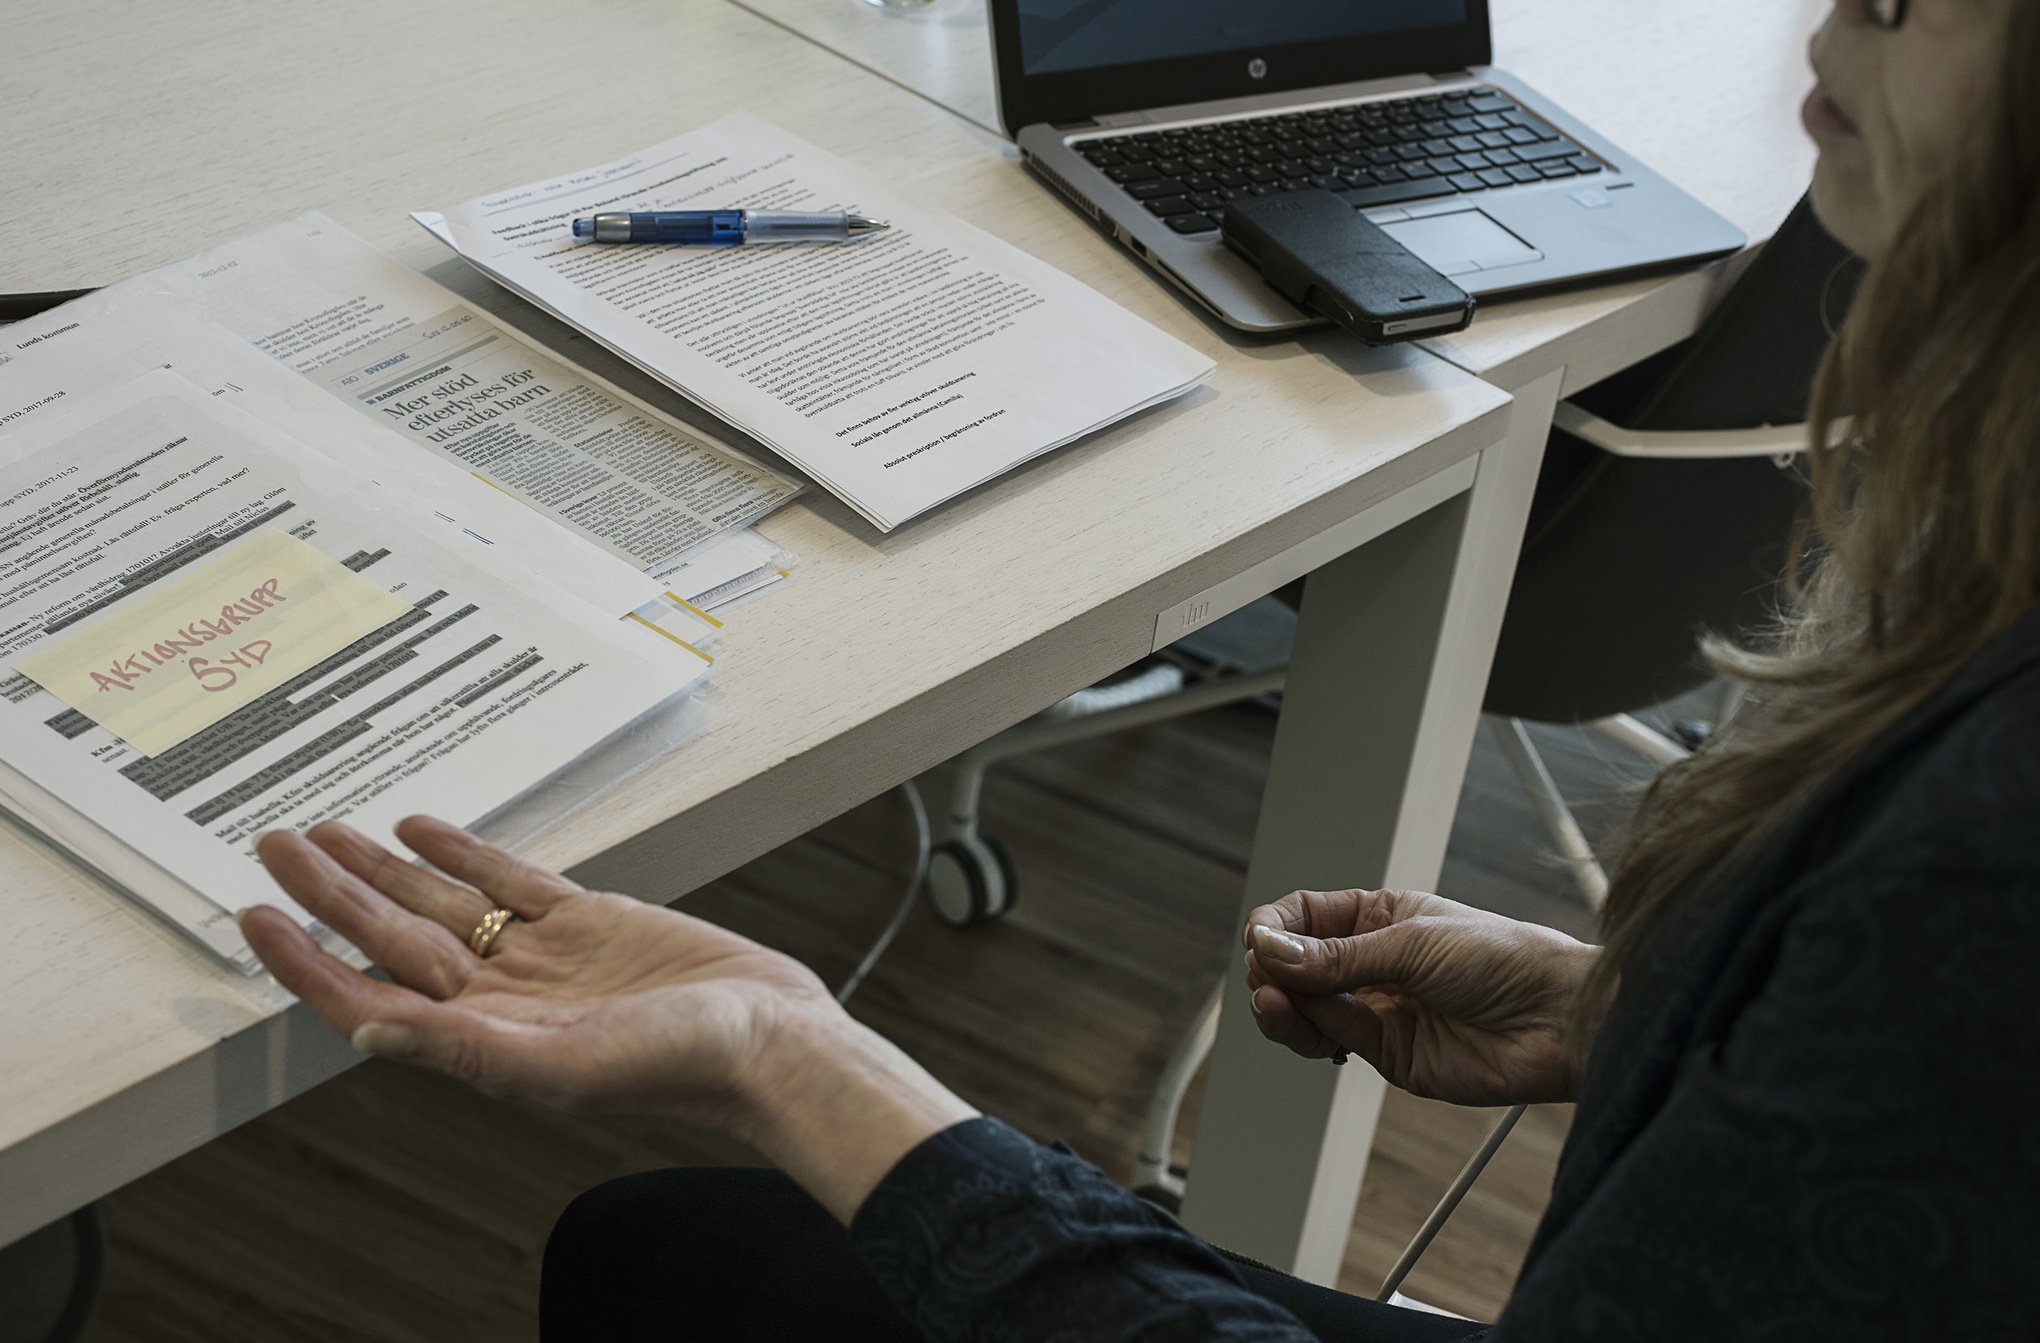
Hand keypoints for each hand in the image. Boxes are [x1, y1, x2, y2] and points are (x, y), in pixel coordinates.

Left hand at [241, 817, 975, 1220]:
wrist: (773, 1040)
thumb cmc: (684, 1069)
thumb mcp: (566, 1068)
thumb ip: (464, 1051)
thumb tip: (367, 1030)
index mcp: (484, 1040)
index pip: (369, 995)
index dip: (306, 959)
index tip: (254, 917)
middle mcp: (501, 997)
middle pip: (392, 935)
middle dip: (329, 892)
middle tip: (275, 844)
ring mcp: (543, 956)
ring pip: (441, 902)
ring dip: (382, 868)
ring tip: (329, 832)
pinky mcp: (589, 921)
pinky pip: (509, 879)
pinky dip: (464, 851)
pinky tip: (424, 829)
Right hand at [1242, 888, 1596, 1105]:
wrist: (1557, 1021)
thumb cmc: (1506, 960)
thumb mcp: (1412, 943)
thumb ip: (1337, 957)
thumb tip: (1270, 950)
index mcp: (1382, 917)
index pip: (1307, 916)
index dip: (1276, 927)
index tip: (1259, 939)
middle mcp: (1374, 963)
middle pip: (1297, 966)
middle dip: (1273, 970)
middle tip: (1267, 976)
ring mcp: (1379, 1010)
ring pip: (1306, 1008)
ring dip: (1281, 1005)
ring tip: (1273, 1001)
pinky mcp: (1388, 1054)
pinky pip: (1332, 1040)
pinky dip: (1310, 1030)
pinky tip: (1302, 1017)